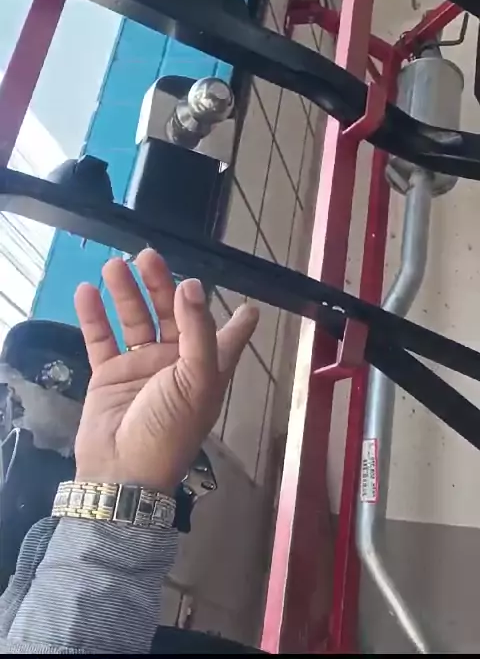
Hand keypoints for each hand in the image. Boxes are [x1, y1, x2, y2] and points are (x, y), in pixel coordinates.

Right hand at [73, 249, 257, 493]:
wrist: (122, 472)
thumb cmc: (170, 428)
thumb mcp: (197, 379)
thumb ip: (198, 330)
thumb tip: (191, 285)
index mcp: (206, 367)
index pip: (227, 338)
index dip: (238, 322)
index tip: (250, 305)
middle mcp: (176, 362)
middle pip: (172, 314)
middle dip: (161, 284)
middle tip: (148, 255)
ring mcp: (141, 367)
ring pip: (134, 319)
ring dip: (125, 292)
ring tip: (114, 265)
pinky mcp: (109, 375)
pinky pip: (101, 339)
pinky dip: (94, 315)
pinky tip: (86, 291)